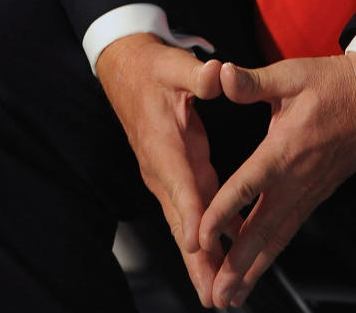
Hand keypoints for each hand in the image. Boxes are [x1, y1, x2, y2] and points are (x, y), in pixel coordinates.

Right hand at [96, 35, 225, 304]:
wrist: (128, 71)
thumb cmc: (154, 69)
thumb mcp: (175, 65)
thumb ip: (196, 74)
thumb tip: (215, 73)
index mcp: (163, 144)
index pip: (179, 183)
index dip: (190, 212)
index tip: (199, 243)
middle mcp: (163, 169)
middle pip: (181, 221)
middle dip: (197, 260)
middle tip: (214, 295)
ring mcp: (168, 177)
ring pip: (186, 225)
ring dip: (202, 261)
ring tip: (220, 294)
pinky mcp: (176, 176)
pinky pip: (193, 212)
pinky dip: (207, 239)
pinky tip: (227, 257)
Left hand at [199, 52, 355, 308]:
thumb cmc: (332, 84)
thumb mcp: (291, 74)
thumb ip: (253, 82)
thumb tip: (221, 73)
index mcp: (285, 148)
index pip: (248, 186)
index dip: (223, 213)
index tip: (202, 237)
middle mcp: (297, 178)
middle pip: (262, 228)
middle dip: (237, 264)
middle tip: (216, 295)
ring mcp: (309, 190)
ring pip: (277, 237)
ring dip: (253, 269)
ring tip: (231, 298)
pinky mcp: (316, 194)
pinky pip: (290, 229)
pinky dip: (271, 252)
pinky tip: (257, 267)